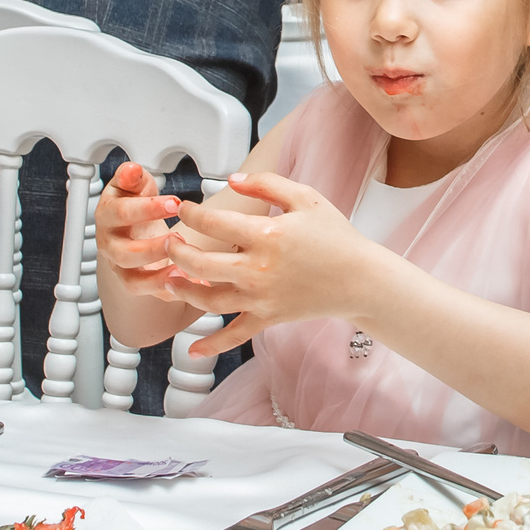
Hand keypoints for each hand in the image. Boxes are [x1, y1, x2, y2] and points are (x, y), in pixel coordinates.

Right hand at [94, 162, 182, 295]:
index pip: (122, 213)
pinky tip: (192, 284)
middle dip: (152, 248)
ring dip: (158, 277)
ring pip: (132, 280)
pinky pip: (150, 293)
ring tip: (184, 269)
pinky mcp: (135, 281)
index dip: (148, 209)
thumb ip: (131, 176)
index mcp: (107, 216)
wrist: (132, 222)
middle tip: (178, 239)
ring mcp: (120, 266)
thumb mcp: (134, 183)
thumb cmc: (134, 200)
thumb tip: (131, 170)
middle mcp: (109, 244)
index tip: (175, 203)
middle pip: (123, 253)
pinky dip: (170, 292)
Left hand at [161, 171, 395, 355]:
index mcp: (265, 235)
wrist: (361, 278)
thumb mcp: (305, 198)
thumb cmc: (335, 236)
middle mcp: (257, 269)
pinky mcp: (268, 318)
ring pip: (208, 299)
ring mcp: (261, 297)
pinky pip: (234, 335)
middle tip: (169, 242)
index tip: (184, 209)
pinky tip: (193, 350)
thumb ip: (266, 184)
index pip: (213, 223)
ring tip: (169, 279)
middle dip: (176, 251)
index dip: (191, 214)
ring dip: (183, 290)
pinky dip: (213, 345)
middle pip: (200, 263)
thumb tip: (231, 179)